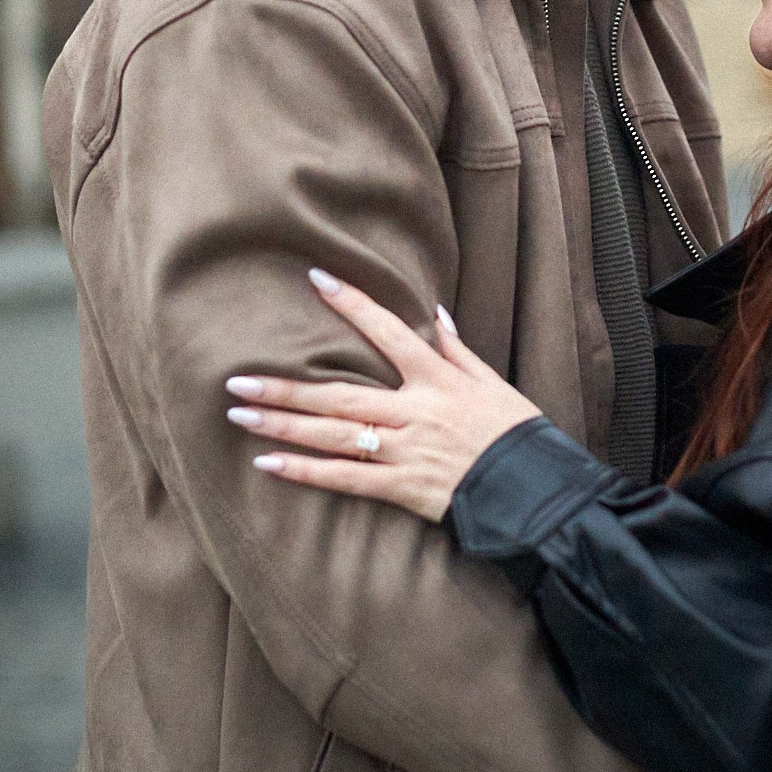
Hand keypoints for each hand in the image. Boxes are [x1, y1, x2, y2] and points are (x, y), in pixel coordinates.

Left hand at [224, 270, 539, 520]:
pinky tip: (268, 464)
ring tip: (240, 416)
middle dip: (285, 388)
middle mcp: (413, 412)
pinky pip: (345, 479)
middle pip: (338, 395)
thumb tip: (434, 312)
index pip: (388, 332)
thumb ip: (457, 349)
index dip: (353, 304)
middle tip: (237, 380)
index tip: (317, 279)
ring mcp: (404, 452)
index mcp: (437, 379)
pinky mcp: (402, 488)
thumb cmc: (517, 434)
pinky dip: (306, 472)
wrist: (534, 492)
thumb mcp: (493, 383)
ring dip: (283, 426)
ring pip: (333, 436)